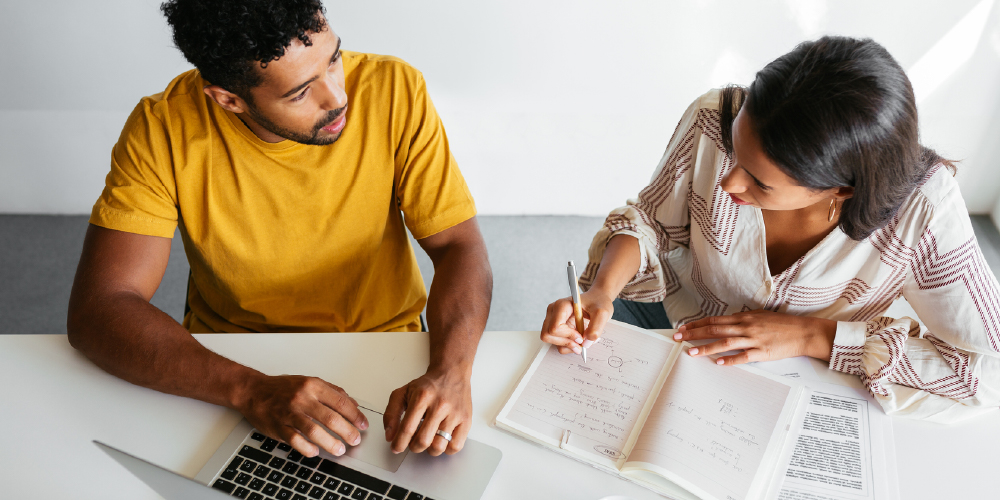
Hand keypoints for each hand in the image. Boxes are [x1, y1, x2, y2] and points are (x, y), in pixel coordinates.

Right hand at [235, 374, 368, 457]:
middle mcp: (302, 399)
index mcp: (313, 386)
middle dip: (347, 432)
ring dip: (330, 443)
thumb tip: (353, 405)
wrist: (254, 391)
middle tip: (355, 440)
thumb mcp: (310, 382)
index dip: (355, 416)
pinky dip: (307, 448)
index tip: (363, 425)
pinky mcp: (278, 427)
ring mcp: (289, 413)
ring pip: (314, 431)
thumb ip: (333, 392)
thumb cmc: (283, 388)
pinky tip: (315, 451)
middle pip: (331, 418)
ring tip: (339, 450)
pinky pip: (295, 440)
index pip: (341, 402)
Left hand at [383, 367, 472, 455]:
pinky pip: (455, 446)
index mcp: (422, 397)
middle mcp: (440, 405)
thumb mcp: (403, 392)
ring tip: (428, 440)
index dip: (399, 443)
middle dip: (414, 447)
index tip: (396, 448)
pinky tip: (442, 439)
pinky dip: (446, 449)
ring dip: (429, 449)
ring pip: (439, 446)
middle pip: (423, 440)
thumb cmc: (428, 386)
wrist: (452, 373)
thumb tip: (390, 436)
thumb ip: (392, 413)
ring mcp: (455, 414)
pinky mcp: (466, 420)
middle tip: (413, 442)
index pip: (407, 428)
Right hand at [540, 289, 614, 353]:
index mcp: (561, 305)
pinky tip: (578, 340)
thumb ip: (595, 329)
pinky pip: (556, 342)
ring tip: (581, 342)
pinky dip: (567, 345)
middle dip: (565, 343)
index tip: (581, 337)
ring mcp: (552, 319)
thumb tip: (585, 343)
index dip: (568, 336)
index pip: (555, 327)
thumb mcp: (602, 313)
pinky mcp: (556, 326)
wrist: (598, 299)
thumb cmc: (598, 302)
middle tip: (581, 342)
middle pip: (548, 335)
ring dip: (566, 345)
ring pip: (550, 340)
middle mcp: (553, 312)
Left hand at [674, 310, 836, 364]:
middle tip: (678, 338)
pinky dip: (731, 359)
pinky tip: (719, 362)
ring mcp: (753, 339)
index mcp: (743, 318)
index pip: (714, 320)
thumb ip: (742, 320)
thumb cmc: (781, 325)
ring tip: (691, 352)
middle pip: (715, 330)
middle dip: (694, 334)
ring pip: (725, 343)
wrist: (802, 332)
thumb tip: (726, 323)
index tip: (682, 328)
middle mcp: (745, 327)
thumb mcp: (759, 317)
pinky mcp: (762, 352)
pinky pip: (743, 356)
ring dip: (706, 347)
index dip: (697, 324)